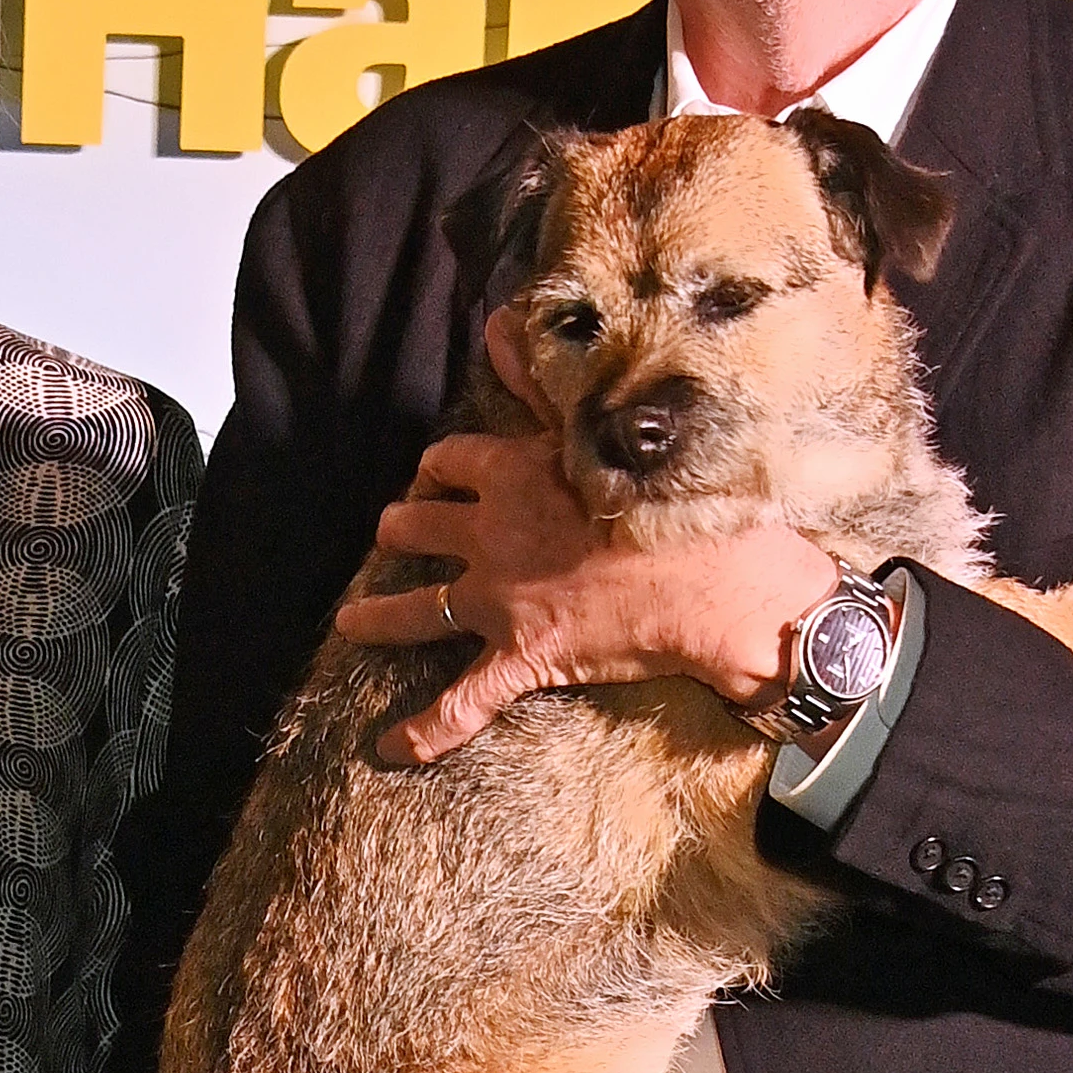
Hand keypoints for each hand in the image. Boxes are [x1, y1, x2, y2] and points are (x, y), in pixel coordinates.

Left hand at [366, 307, 840, 764]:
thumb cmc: (679, 498)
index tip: (437, 474)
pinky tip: (388, 748)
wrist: (720, 581)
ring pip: (417, 608)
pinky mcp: (522, 658)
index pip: (450, 460)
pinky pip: (459, 703)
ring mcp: (500, 601)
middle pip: (418, 526)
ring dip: (378, 616)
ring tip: (351, 624)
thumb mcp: (606, 424)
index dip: (439, 468)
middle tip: (394, 534)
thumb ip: (543, 382)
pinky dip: (423, 729)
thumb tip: (498, 324)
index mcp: (512, 472)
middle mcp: (491, 535)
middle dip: (400, 529)